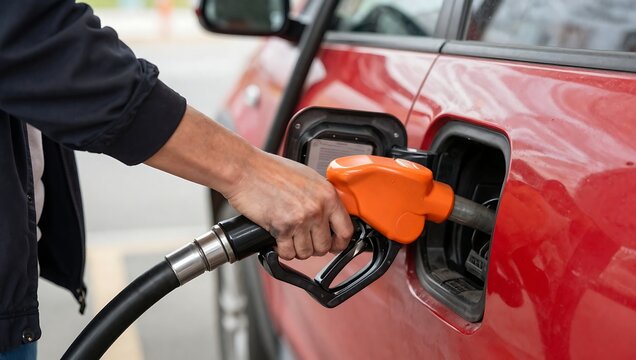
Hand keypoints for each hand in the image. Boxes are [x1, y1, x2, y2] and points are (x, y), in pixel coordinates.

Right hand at [223, 150, 353, 259]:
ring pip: (306, 253)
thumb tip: (329, 217)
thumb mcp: (307, 178)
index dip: (340, 242)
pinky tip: (278, 239)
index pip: (346, 230)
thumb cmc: (270, 170)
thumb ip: (321, 198)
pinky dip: (282, 251)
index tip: (333, 245)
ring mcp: (301, 219)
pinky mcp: (282, 227)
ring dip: (296, 250)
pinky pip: (288, 253)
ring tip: (288, 238)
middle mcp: (317, 207)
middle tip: (303, 240)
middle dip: (313, 247)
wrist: (245, 169)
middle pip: (325, 246)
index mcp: (327, 194)